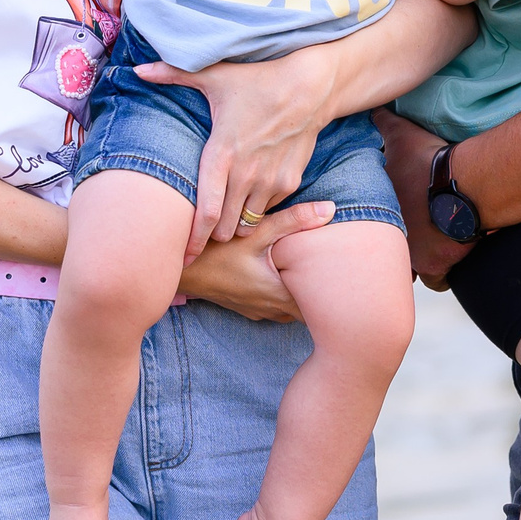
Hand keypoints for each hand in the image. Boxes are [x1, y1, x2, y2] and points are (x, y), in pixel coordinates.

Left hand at [138, 50, 333, 258]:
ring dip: (237, 224)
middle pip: (225, 228)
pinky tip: (252, 193)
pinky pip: (268, 209)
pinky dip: (258, 208)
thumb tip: (137, 70)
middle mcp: (246, 173)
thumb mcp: (215, 76)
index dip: (192, 240)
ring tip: (228, 215)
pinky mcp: (289, 182)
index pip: (206, 212)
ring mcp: (270, 181)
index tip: (182, 257)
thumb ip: (172, 75)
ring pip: (247, 224)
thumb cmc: (258, 81)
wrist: (310, 87)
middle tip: (205, 230)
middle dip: (214, 233)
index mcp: (221, 154)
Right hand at [174, 201, 334, 320]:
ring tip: (309, 275)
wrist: (178, 270)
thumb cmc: (217, 251)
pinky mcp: (242, 306)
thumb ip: (294, 220)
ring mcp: (255, 310)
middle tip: (332, 274)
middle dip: (317, 295)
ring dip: (297, 297)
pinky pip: (271, 307)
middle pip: (304, 309)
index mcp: (279, 294)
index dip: (331, 293)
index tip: (341, 276)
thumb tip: (330, 209)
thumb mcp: (257, 231)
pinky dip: (280, 296)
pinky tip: (280, 276)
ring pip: (287, 310)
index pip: (316, 305)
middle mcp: (269, 308)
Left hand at [375, 109, 473, 285]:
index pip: (362, 226)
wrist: (465, 184)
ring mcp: (413, 255)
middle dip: (389, 249)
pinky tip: (447, 262)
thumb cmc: (431, 162)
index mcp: (377, 210)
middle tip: (401, 238)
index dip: (370, 223)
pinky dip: (443, 273)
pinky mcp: (438, 265)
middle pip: (382, 253)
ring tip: (424, 253)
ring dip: (415, 264)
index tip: (381, 219)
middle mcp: (389, 237)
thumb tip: (373, 107)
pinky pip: (436, 281)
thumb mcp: (402, 135)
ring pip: (407, 272)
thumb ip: (384, 123)